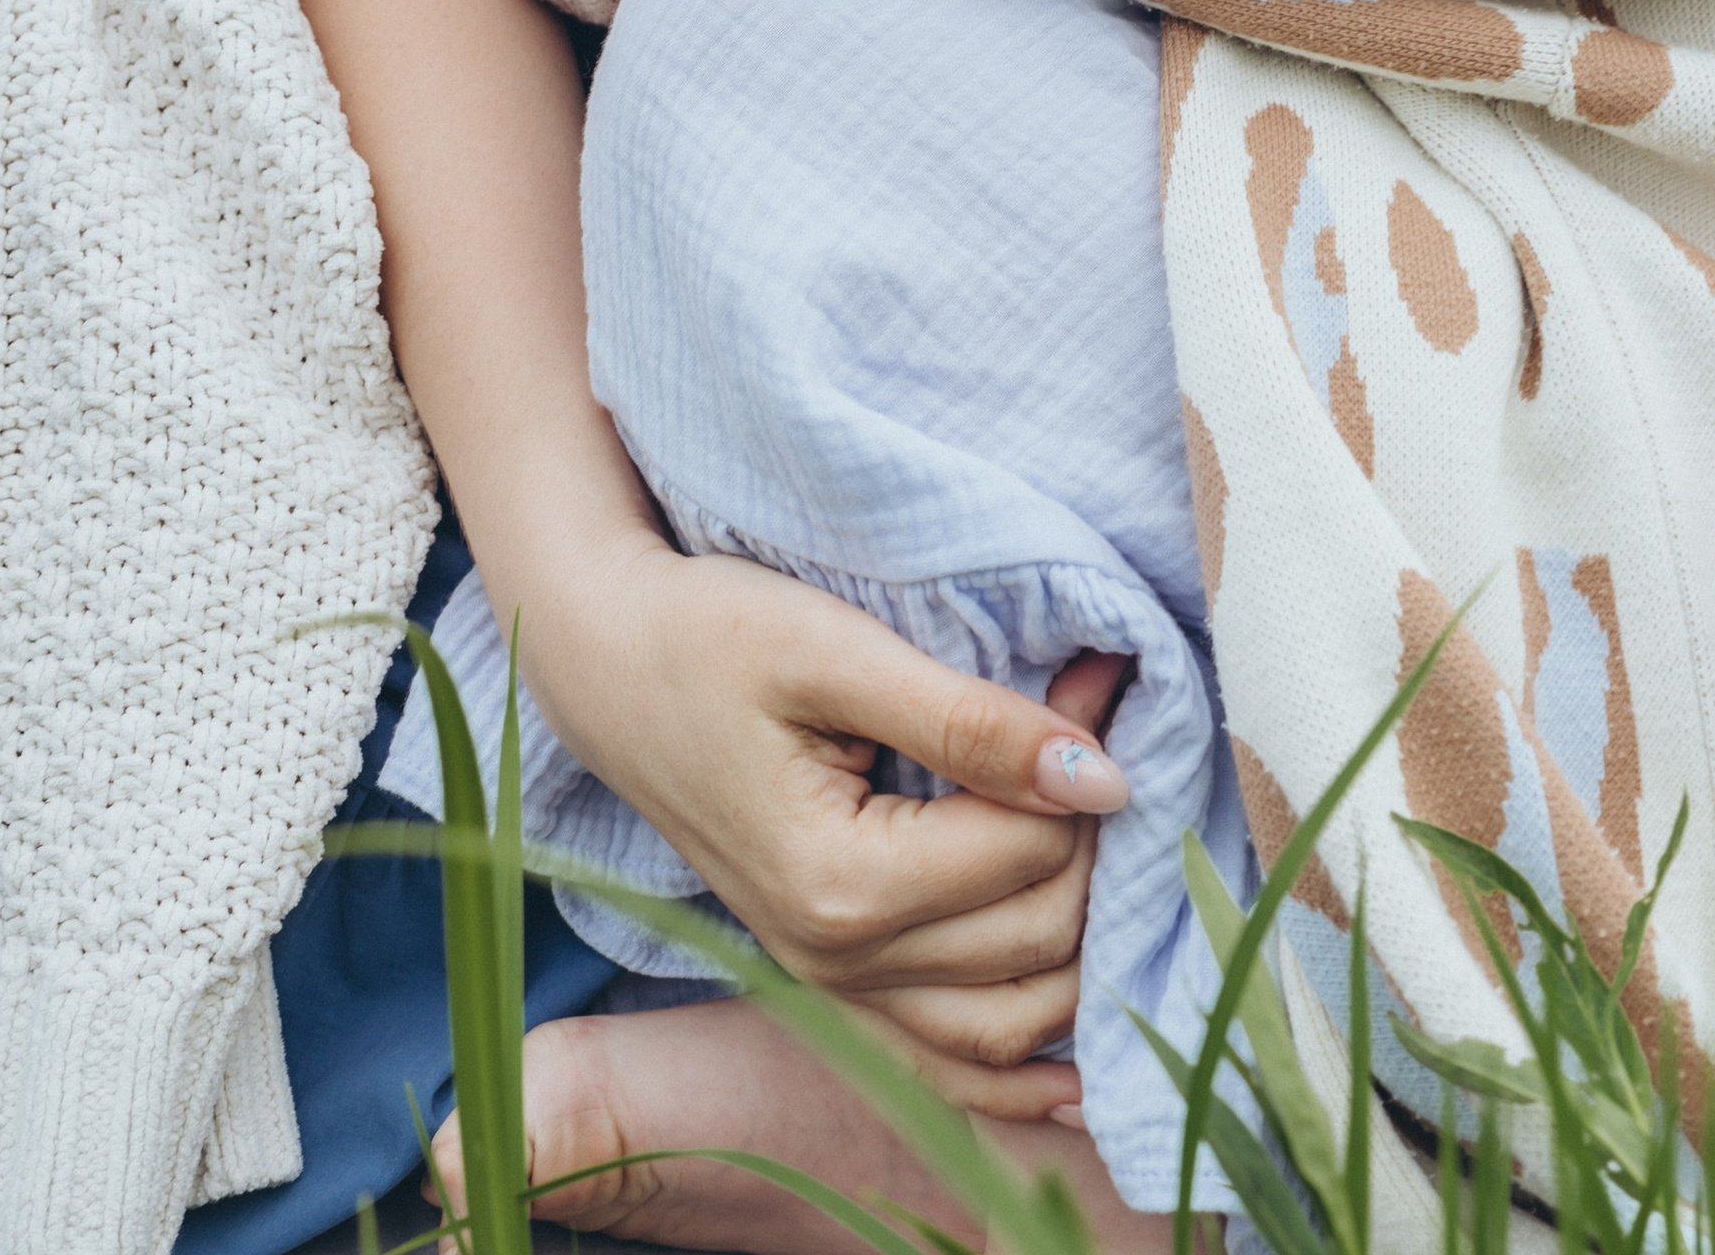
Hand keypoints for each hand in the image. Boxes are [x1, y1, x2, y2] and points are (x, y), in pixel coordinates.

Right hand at [519, 537, 1130, 1115]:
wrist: (611, 668)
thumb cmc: (712, 638)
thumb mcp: (837, 653)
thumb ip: (970, 722)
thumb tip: (1102, 776)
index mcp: (838, 884)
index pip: (1026, 856)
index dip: (1082, 762)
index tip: (1100, 674)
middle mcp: (836, 961)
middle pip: (1035, 938)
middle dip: (1090, 833)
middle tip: (1099, 719)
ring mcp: (831, 985)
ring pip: (1010, 1020)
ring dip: (1082, 939)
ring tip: (1100, 829)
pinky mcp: (831, 979)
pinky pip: (944, 1066)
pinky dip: (1020, 1074)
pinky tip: (1080, 1077)